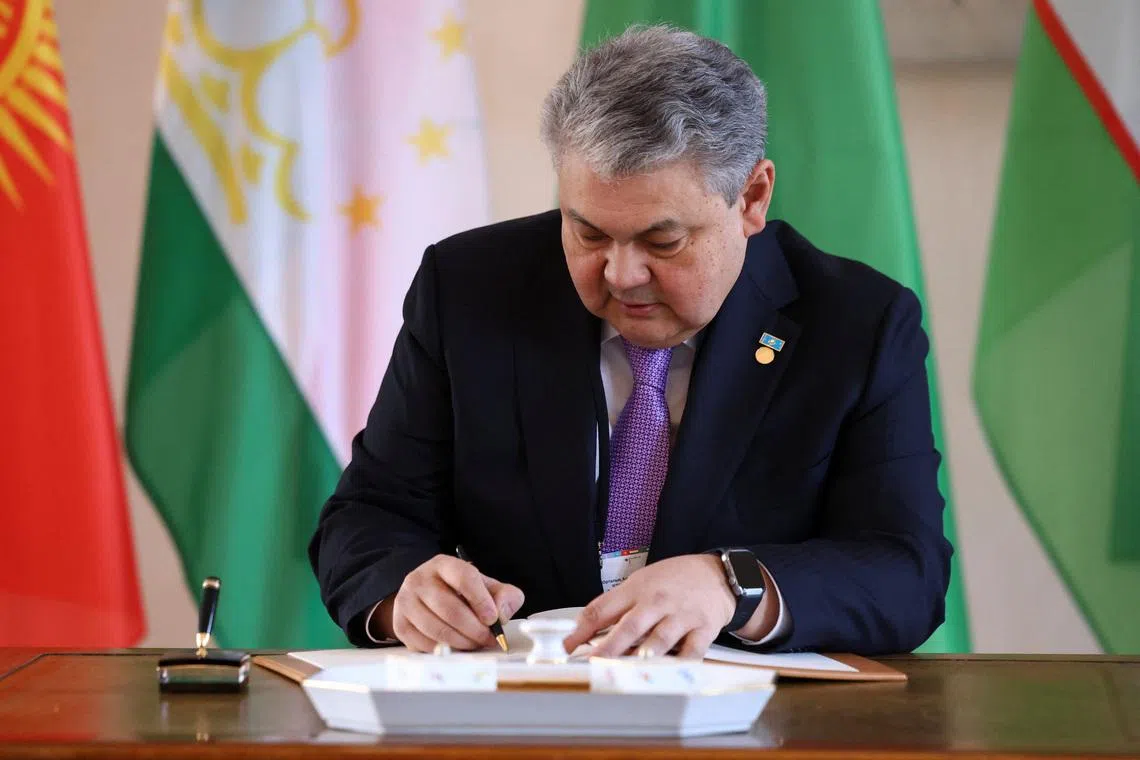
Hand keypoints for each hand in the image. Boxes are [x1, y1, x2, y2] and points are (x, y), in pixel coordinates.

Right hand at [381, 555, 523, 651]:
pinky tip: (457, 647)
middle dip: (474, 629)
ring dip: (461, 642)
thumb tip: (501, 614)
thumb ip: (504, 596)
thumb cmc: (462, 594)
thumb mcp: (487, 588)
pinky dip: (445, 650)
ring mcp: (406, 602)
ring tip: (475, 644)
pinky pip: (424, 644)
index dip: (480, 599)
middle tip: (489, 639)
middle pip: (449, 608)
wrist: (427, 600)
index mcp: (444, 565)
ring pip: (436, 628)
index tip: (493, 619)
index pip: (463, 576)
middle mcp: (420, 579)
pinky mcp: (400, 624)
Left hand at [563, 554, 734, 658]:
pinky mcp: (703, 629)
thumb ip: (617, 605)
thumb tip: (586, 629)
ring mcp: (681, 616)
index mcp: (636, 589)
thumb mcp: (642, 581)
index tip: (567, 648)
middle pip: (629, 627)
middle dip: (609, 648)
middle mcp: (657, 602)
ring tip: (629, 671)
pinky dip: (680, 665)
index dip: (582, 630)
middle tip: (592, 665)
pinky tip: (669, 675)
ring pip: (660, 639)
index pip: (603, 609)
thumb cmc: (674, 580)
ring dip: (644, 656)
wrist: (717, 574)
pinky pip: (691, 651)